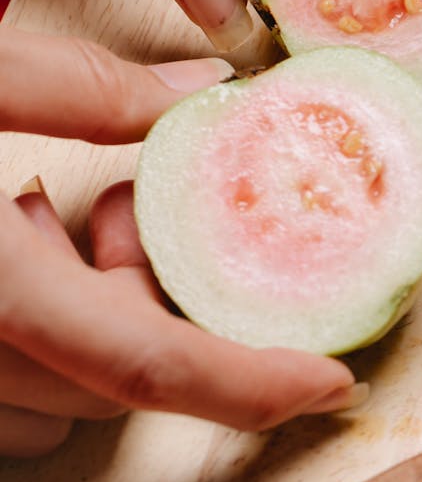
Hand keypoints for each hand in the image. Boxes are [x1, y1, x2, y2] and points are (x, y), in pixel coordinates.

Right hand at [0, 27, 359, 457]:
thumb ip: (80, 88)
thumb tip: (198, 87)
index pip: (146, 363)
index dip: (252, 381)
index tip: (330, 378)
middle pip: (114, 381)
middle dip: (160, 301)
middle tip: (133, 205)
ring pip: (60, 394)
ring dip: (99, 319)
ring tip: (60, 216)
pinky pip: (10, 386)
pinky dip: (43, 334)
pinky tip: (20, 243)